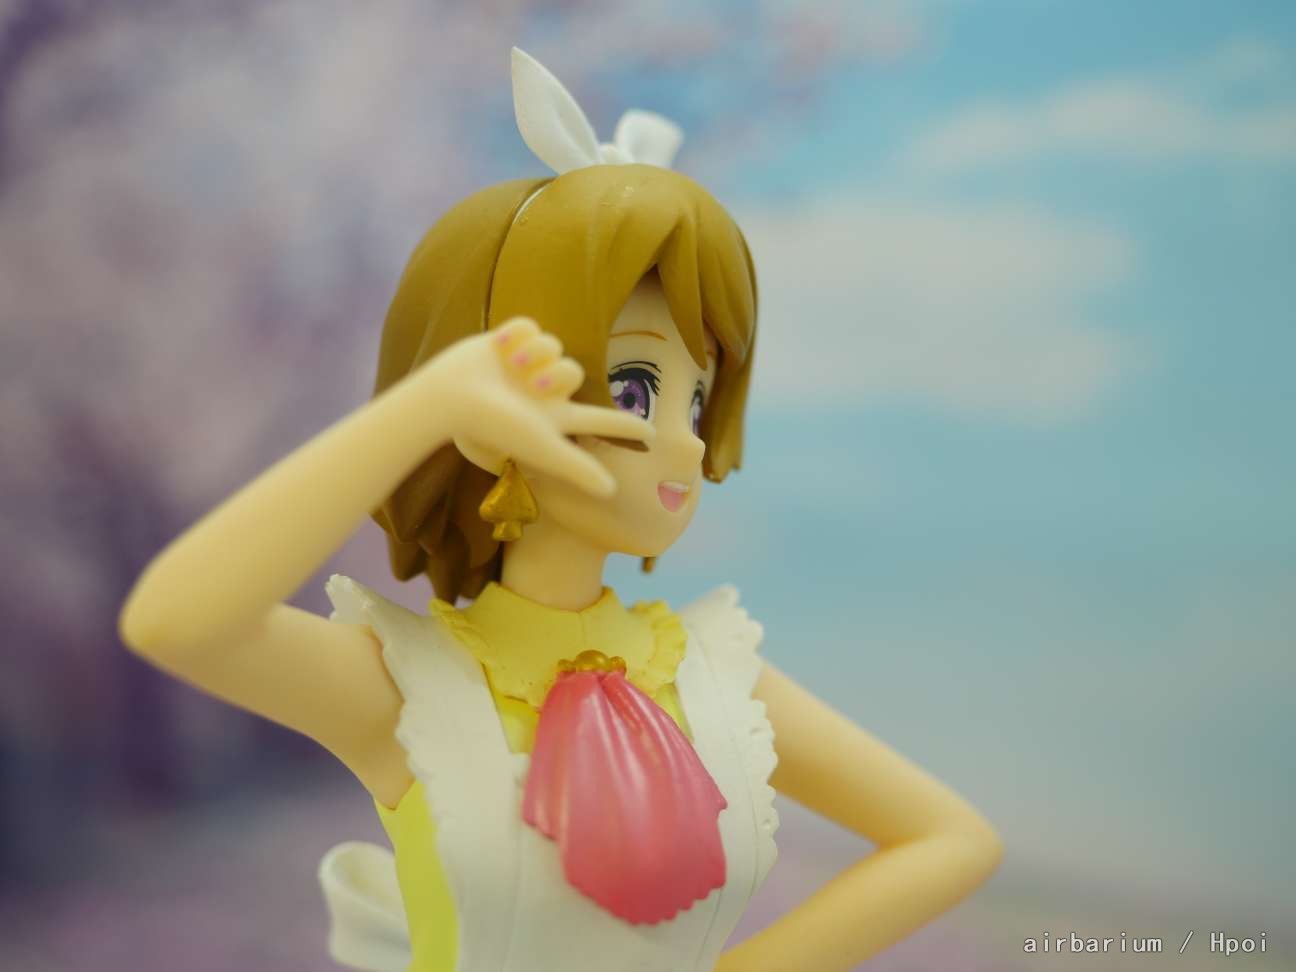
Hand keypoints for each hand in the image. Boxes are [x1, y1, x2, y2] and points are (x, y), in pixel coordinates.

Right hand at [420, 316, 652, 496]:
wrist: (448, 397)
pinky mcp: (504, 344)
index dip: (625, 427)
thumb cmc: (494, 424)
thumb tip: (612, 492)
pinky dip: (516, 335)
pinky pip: (530, 326)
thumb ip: (577, 469)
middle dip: (557, 372)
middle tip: (532, 384)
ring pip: (553, 345)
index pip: (599, 422)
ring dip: (534, 352)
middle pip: (575, 371)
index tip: (652, 434)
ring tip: (510, 365)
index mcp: (555, 419)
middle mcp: (542, 395)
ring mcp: (522, 369)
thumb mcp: (541, 446)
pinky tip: (499, 348)